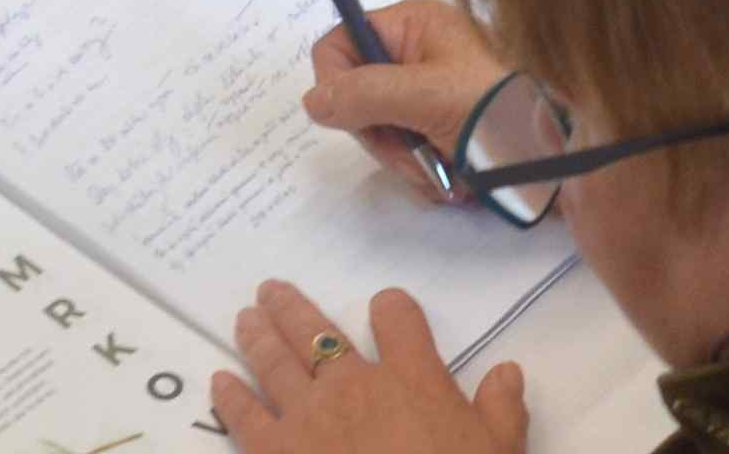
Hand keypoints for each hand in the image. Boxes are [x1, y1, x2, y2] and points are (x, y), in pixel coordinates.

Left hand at [217, 284, 525, 453]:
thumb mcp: (498, 453)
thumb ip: (501, 411)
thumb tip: (509, 371)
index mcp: (412, 378)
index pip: (399, 320)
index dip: (393, 309)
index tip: (386, 309)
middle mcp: (353, 383)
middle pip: (319, 331)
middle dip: (293, 307)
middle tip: (270, 290)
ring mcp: (307, 415)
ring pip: (276, 360)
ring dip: (258, 335)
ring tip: (246, 316)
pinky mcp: (274, 450)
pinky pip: (245, 415)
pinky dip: (230, 396)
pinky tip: (219, 382)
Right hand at [300, 0, 512, 200]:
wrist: (565, 154)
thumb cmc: (500, 110)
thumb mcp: (429, 96)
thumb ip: (365, 94)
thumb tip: (314, 101)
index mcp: (414, 25)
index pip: (340, 43)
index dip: (337, 85)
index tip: (360, 120)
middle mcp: (418, 54)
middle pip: (357, 97)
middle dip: (383, 137)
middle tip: (417, 154)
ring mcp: (431, 94)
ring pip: (382, 133)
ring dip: (408, 162)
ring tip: (447, 172)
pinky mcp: (445, 129)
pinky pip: (409, 154)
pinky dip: (427, 173)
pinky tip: (457, 179)